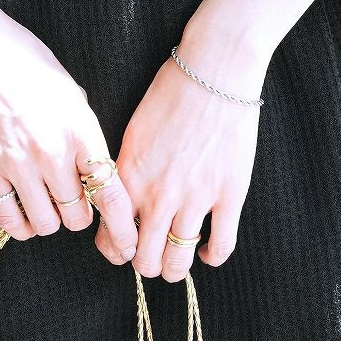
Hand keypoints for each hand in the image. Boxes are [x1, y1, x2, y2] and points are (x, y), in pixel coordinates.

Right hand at [0, 0, 138, 247]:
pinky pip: (9, 220)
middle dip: (82, 214)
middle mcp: (52, 153)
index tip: (127, 241)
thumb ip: (86, 135)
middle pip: (78, 216)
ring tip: (49, 203)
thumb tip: (94, 169)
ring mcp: (17, 165)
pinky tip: (25, 214)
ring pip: (46, 224)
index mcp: (81, 131)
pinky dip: (21, 225)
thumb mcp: (73, 95)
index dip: (122, 226)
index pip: (110, 193)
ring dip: (52, 220)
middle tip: (77, 201)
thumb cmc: (28, 63)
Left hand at [97, 29, 266, 280]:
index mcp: (129, 177)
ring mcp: (195, 198)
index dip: (116, 249)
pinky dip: (211, 257)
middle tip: (153, 254)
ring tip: (178, 259)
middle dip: (145, 263)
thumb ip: (126, 170)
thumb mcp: (134, 130)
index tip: (125, 246)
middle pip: (144, 259)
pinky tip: (207, 250)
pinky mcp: (229, 195)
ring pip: (177, 262)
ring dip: (174, 268)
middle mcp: (157, 195)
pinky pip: (220, 246)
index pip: (111, 236)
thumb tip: (122, 198)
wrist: (214, 71)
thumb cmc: (172, 91)